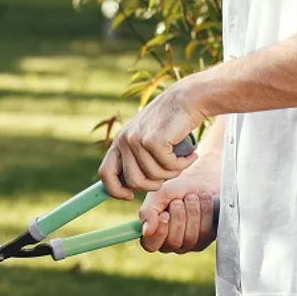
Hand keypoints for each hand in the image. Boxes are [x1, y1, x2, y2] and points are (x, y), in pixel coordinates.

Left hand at [98, 82, 204, 198]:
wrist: (188, 99)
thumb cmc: (171, 122)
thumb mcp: (147, 138)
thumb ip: (137, 157)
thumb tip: (131, 186)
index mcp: (120, 140)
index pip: (105, 173)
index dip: (115, 190)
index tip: (129, 196)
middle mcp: (124, 139)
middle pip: (133, 181)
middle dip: (153, 185)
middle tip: (169, 173)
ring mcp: (137, 140)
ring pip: (154, 176)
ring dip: (172, 173)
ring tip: (182, 160)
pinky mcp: (153, 141)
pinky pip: (169, 167)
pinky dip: (182, 165)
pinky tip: (191, 155)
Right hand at [138, 157, 220, 253]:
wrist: (199, 181)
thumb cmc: (175, 189)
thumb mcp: (158, 195)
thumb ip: (148, 212)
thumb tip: (145, 232)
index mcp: (153, 233)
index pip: (151, 245)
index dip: (159, 231)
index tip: (164, 214)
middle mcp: (170, 243)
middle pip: (173, 242)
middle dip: (178, 217)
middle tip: (179, 200)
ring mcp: (188, 243)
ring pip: (190, 237)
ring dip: (192, 212)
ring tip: (192, 197)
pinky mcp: (205, 239)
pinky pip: (205, 232)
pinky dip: (205, 212)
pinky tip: (203, 200)